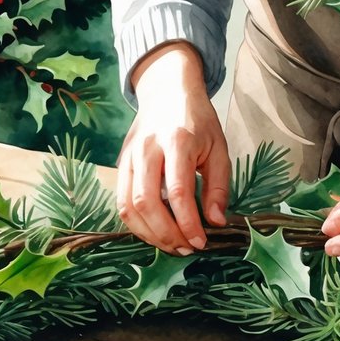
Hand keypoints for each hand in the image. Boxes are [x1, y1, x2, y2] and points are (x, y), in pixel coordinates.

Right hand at [116, 42, 229, 254]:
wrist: (167, 91)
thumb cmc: (198, 122)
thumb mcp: (219, 148)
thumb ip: (218, 186)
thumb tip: (215, 222)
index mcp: (177, 142)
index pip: (178, 192)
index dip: (188, 224)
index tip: (200, 241)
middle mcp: (148, 149)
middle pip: (146, 202)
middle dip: (166, 234)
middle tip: (184, 248)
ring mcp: (129, 156)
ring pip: (128, 206)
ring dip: (148, 233)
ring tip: (170, 245)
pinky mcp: (120, 163)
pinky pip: (120, 201)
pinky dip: (136, 223)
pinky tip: (154, 232)